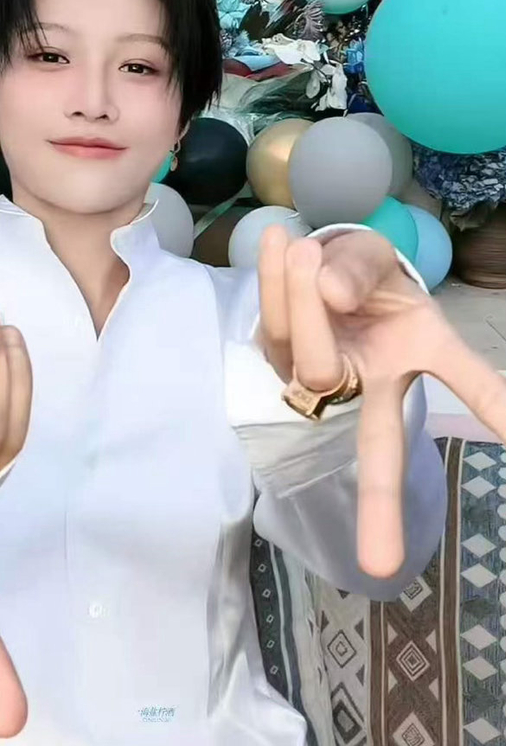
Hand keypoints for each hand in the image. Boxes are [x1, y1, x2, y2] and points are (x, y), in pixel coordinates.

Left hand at [258, 225, 505, 578]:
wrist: (314, 268)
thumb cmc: (362, 275)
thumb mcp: (374, 259)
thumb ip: (360, 268)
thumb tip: (331, 293)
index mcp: (410, 361)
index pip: (462, 381)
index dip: (494, 405)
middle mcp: (368, 383)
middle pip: (380, 444)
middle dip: (381, 502)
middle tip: (382, 517)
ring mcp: (318, 379)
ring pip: (312, 357)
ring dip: (302, 299)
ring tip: (304, 247)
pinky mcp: (276, 357)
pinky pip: (272, 326)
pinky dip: (272, 281)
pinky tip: (278, 239)